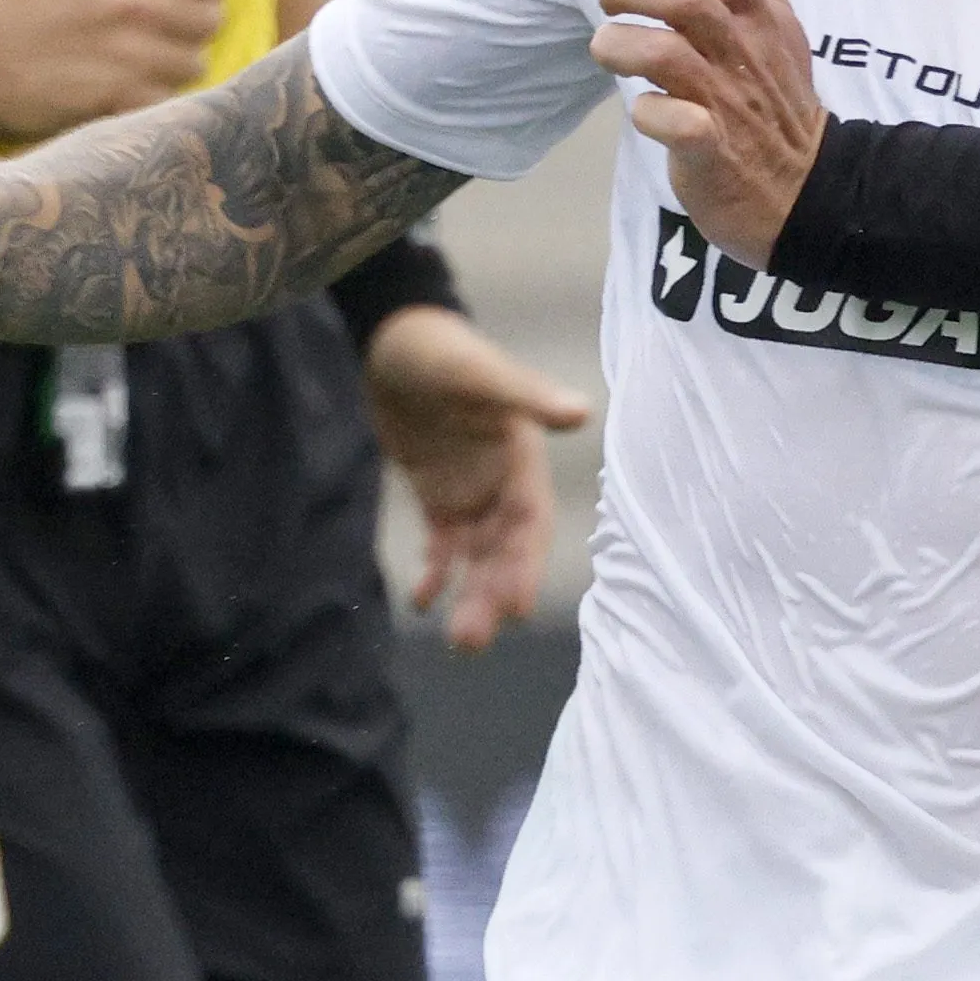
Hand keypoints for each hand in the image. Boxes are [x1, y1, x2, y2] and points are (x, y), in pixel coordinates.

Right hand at [0, 0, 240, 136]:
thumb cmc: (56, 0)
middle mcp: (130, 0)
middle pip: (211, 17)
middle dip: (189, 25)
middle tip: (152, 27)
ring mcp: (126, 52)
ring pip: (195, 62)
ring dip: (172, 64)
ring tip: (136, 57)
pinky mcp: (119, 98)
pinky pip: (170, 97)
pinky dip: (152, 96)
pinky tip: (125, 85)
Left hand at [359, 303, 591, 651]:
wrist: (398, 337)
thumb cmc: (443, 350)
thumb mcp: (481, 374)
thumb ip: (527, 397)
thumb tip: (582, 413)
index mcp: (523, 460)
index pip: (530, 524)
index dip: (524, 565)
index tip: (514, 607)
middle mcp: (504, 483)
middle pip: (504, 552)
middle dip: (493, 596)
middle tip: (471, 642)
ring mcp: (473, 491)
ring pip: (478, 557)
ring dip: (470, 596)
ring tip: (458, 641)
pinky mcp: (440, 494)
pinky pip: (444, 545)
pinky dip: (435, 573)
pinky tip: (421, 601)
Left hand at [590, 0, 828, 264]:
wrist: (806, 193)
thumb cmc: (775, 100)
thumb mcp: (775, 23)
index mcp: (764, 18)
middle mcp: (746, 53)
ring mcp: (729, 103)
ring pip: (665, 54)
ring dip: (620, 45)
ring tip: (611, 50)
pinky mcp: (711, 152)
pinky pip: (673, 123)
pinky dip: (646, 112)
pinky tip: (644, 110)